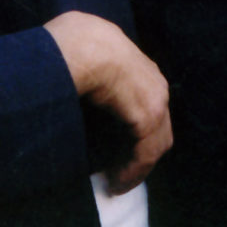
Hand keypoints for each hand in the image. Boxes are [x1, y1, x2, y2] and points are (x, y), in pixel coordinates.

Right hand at [44, 11, 172, 192]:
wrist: (82, 44)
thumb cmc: (72, 43)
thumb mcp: (85, 52)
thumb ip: (89, 67)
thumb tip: (69, 80)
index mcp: (138, 65)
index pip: (146, 102)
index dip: (135, 127)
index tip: (119, 147)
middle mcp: (154, 81)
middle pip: (157, 124)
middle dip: (141, 150)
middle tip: (121, 171)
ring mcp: (155, 97)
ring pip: (155, 141)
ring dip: (137, 166)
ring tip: (118, 183)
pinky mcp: (149, 115)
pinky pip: (146, 152)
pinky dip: (133, 171)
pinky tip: (117, 182)